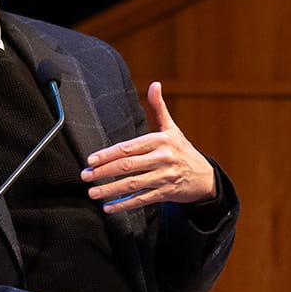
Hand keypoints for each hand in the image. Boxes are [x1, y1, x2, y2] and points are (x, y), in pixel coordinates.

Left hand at [83, 82, 216, 212]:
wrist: (205, 178)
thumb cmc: (183, 151)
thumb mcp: (172, 129)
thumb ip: (159, 108)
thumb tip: (154, 84)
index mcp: (161, 141)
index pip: (129, 147)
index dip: (108, 154)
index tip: (91, 160)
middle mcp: (163, 158)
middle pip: (128, 166)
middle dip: (104, 172)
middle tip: (85, 176)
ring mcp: (164, 178)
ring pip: (132, 185)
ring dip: (110, 189)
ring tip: (92, 193)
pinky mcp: (165, 194)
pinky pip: (141, 200)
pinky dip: (124, 204)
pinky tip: (109, 207)